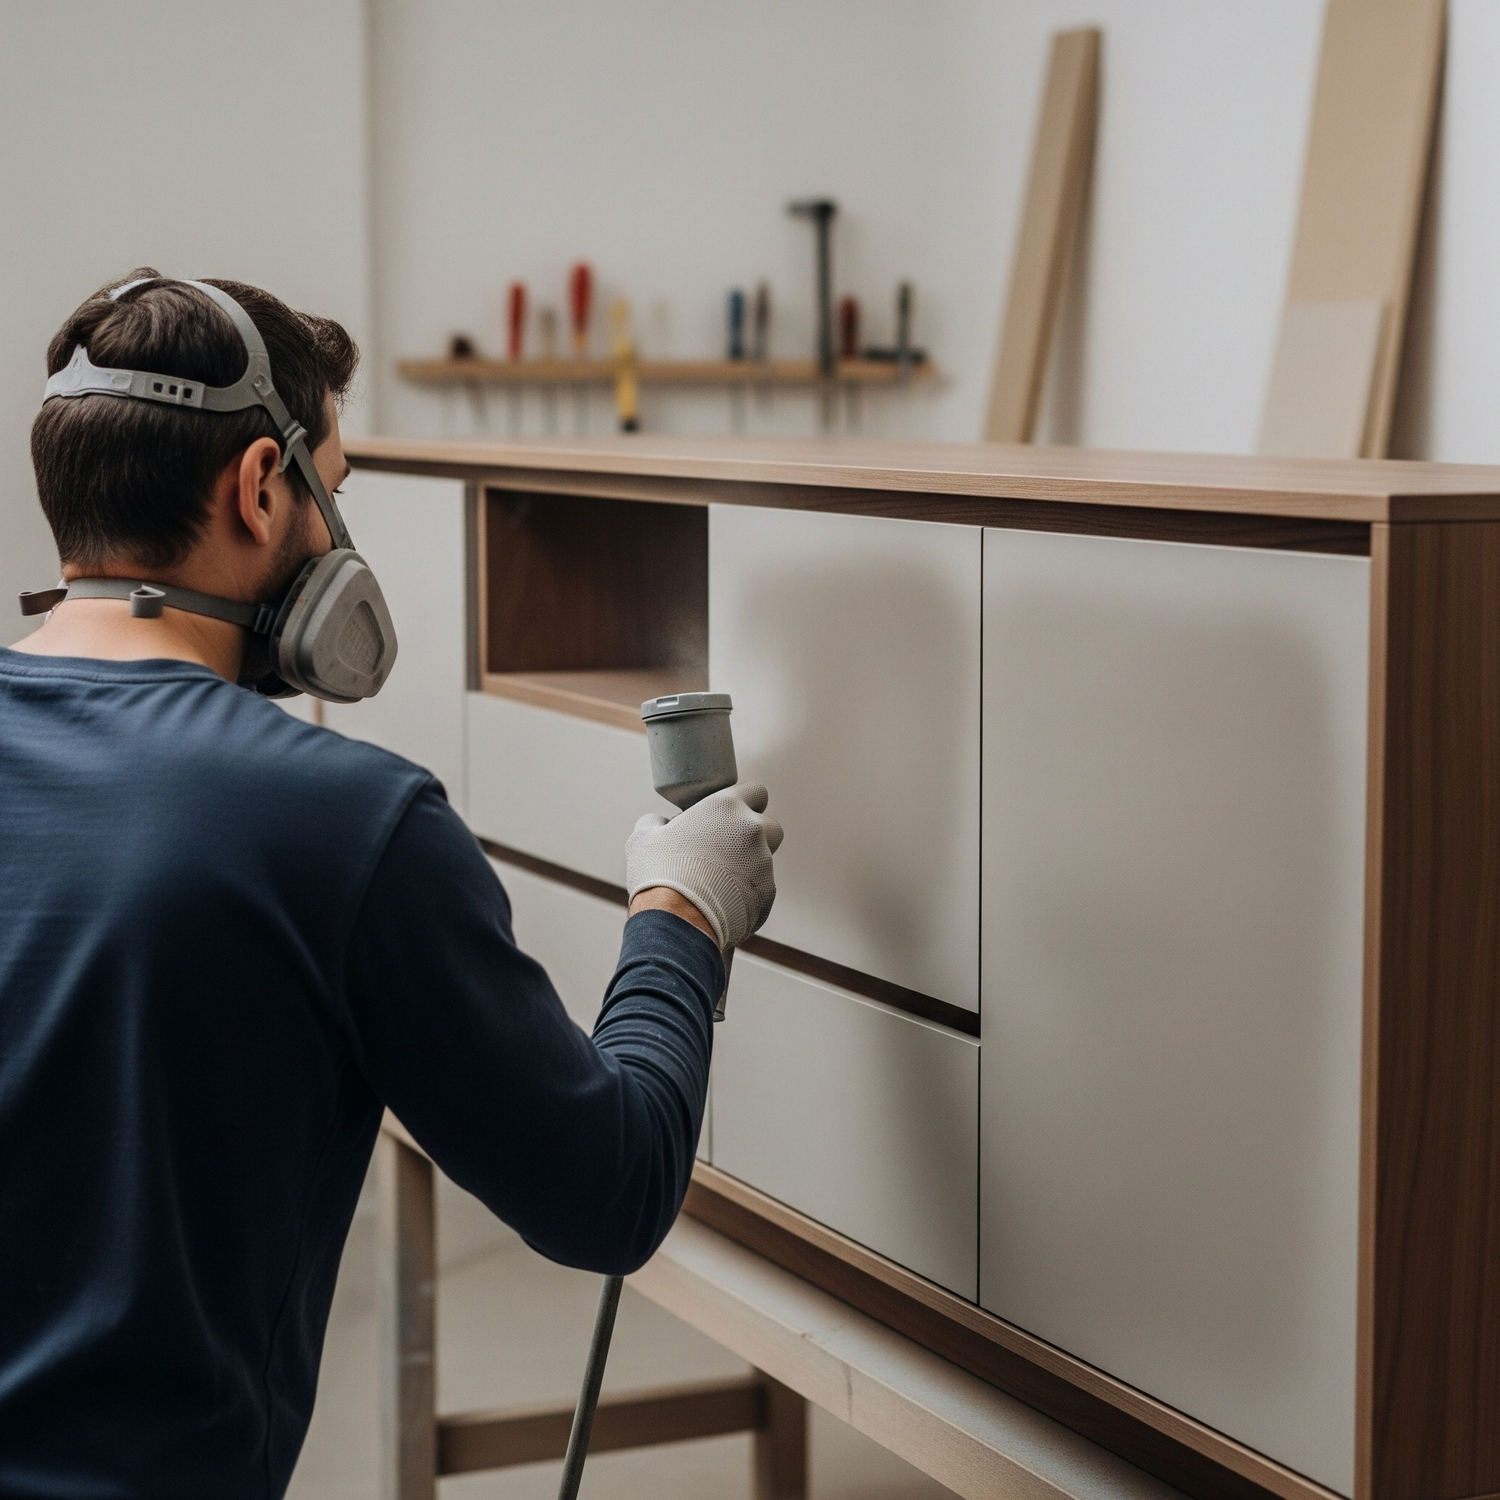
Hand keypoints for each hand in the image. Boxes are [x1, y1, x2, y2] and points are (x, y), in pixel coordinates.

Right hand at [625, 783, 783, 949]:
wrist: (677, 919)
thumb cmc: (659, 873)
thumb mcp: (643, 838)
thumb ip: (655, 823)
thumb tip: (658, 824)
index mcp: (726, 807)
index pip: (755, 791)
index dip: (744, 802)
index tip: (729, 816)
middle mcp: (752, 831)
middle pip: (770, 826)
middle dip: (754, 836)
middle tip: (727, 849)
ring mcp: (764, 863)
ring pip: (765, 860)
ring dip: (749, 867)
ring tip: (719, 883)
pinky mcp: (767, 894)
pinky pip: (761, 890)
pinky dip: (746, 895)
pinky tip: (722, 904)